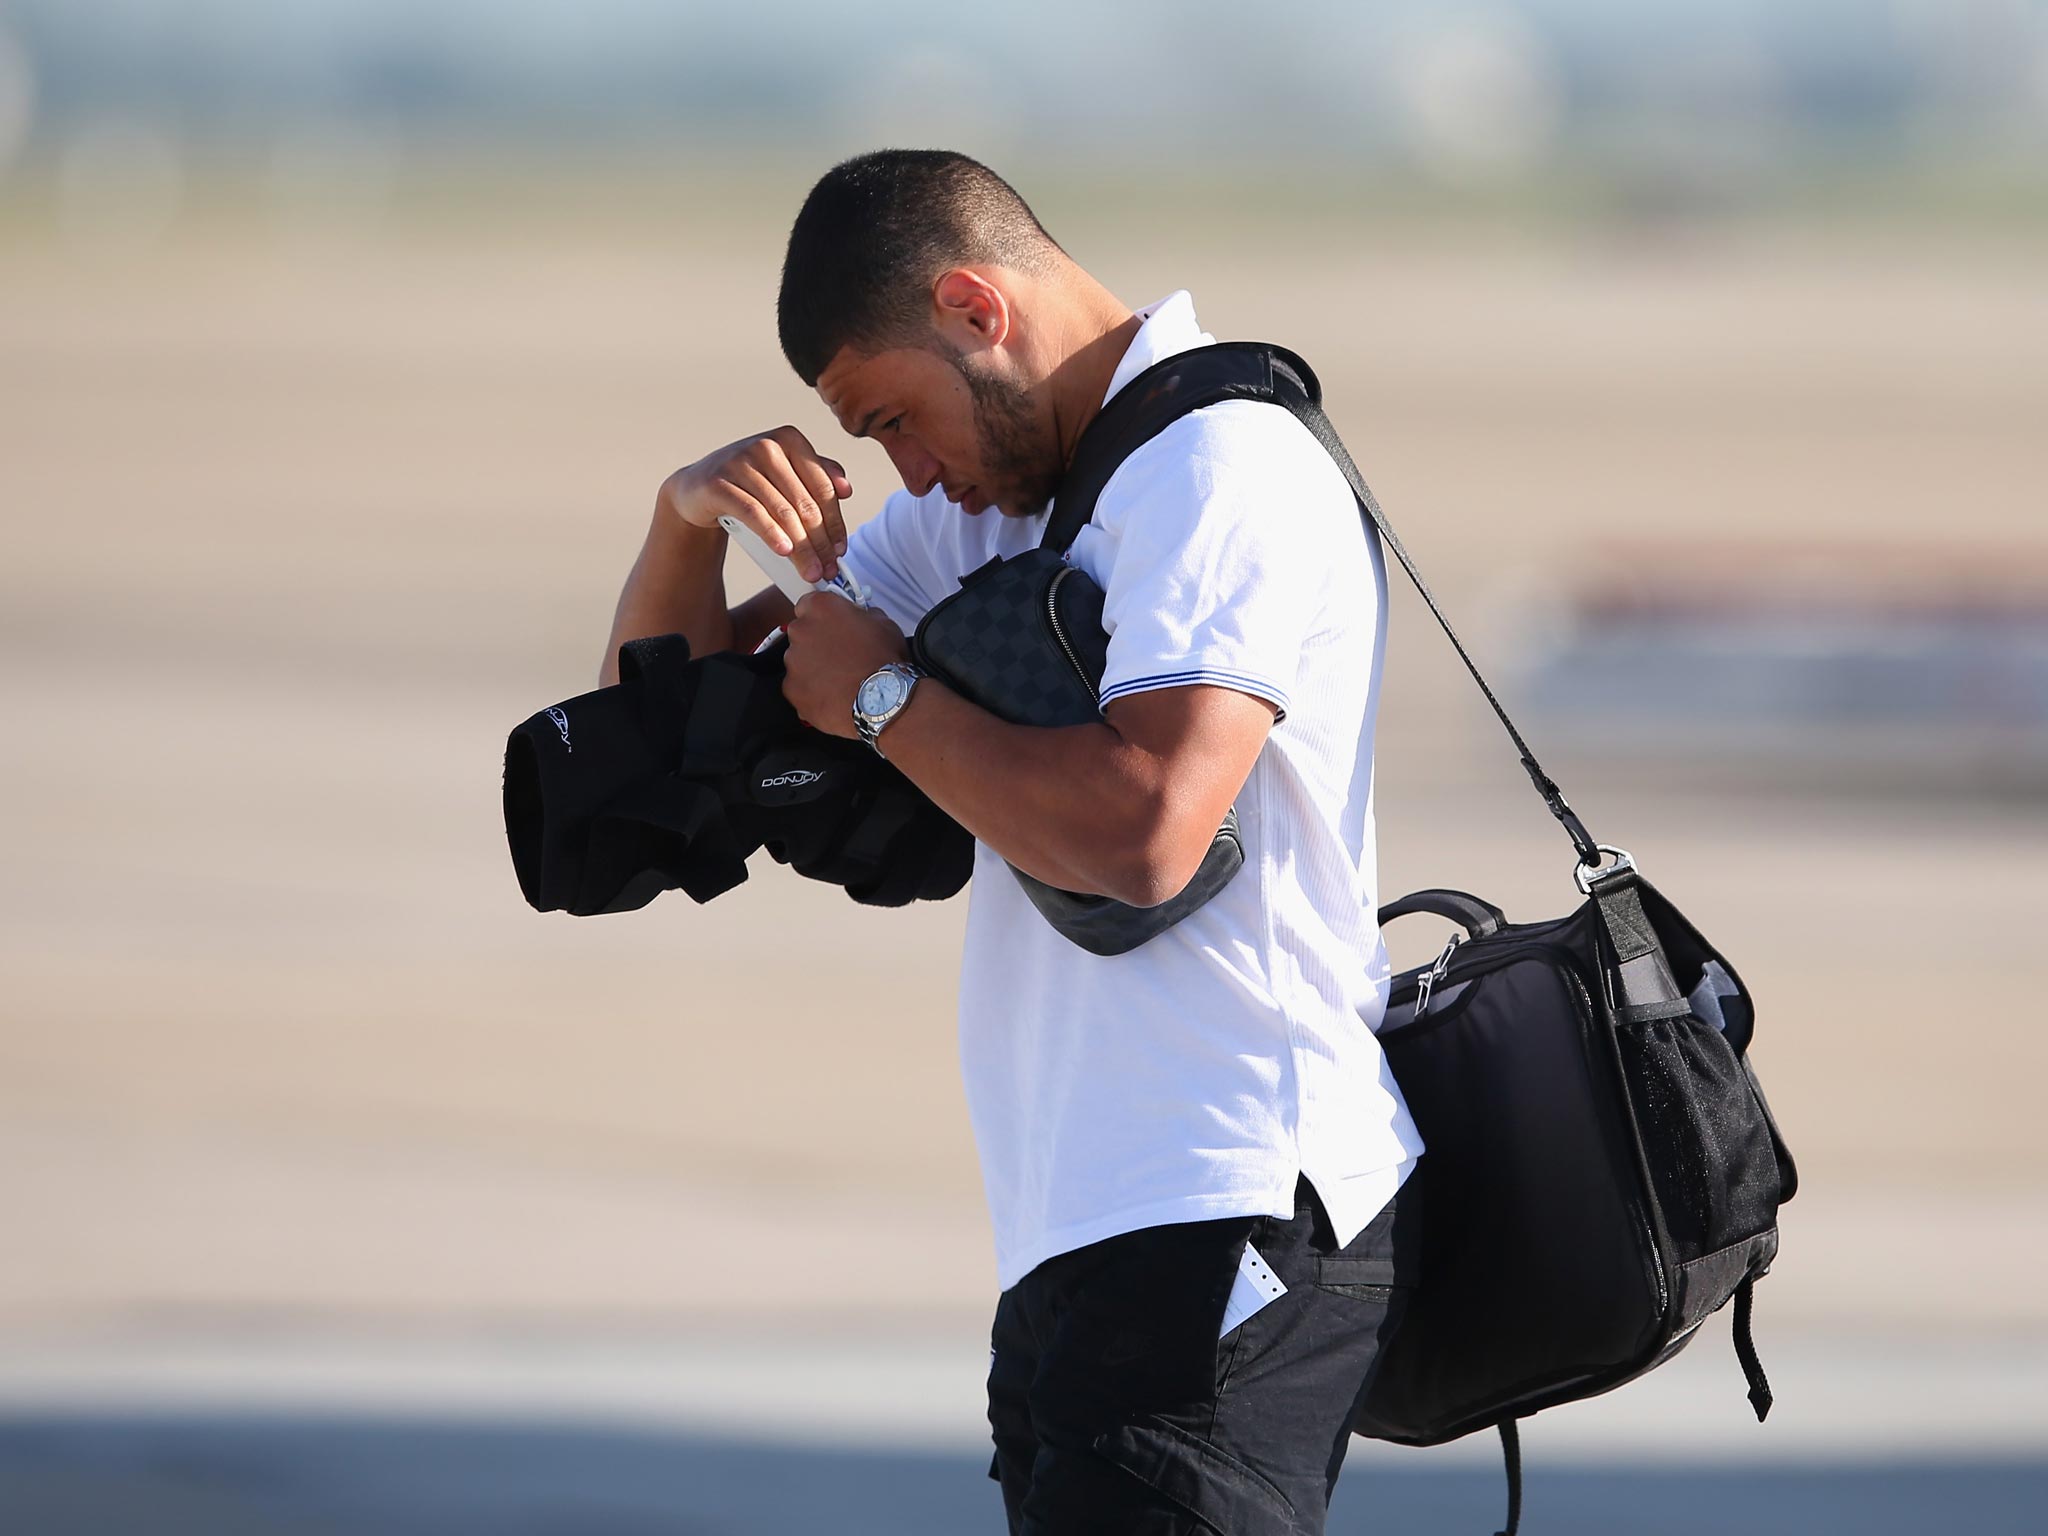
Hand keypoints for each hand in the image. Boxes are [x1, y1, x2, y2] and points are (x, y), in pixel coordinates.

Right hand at [659, 426, 850, 581]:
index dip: (835, 523)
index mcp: (790, 440)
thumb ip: (818, 475)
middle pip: (805, 503)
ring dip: (801, 547)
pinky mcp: (719, 482)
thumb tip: (846, 489)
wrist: (698, 489)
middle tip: (827, 570)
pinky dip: (772, 534)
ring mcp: (741, 462)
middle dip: (820, 542)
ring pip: (782, 512)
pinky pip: (753, 513)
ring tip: (810, 571)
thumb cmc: (750, 484)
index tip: (840, 551)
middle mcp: (767, 447)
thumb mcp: (785, 475)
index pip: (823, 487)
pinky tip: (784, 551)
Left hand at [782, 592, 909, 738]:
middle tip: (841, 654)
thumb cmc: (885, 663)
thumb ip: (863, 614)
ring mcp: (793, 662)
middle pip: (802, 633)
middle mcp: (801, 631)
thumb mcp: (884, 623)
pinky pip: (798, 687)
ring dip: (814, 667)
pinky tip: (834, 695)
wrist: (884, 702)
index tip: (831, 624)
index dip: (822, 616)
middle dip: (817, 642)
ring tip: (841, 679)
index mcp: (821, 608)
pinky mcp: (792, 689)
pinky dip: (811, 691)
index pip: (809, 604)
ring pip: (799, 662)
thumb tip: (860, 617)